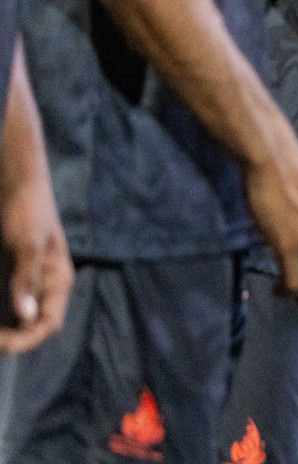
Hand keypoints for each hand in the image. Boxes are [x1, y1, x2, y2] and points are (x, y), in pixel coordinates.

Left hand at [0, 167, 71, 353]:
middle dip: (9, 336)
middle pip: (29, 324)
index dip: (28, 339)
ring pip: (12, 315)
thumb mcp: (26, 246)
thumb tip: (27, 317)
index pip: (49, 323)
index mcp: (57, 280)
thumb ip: (25, 281)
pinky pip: (2, 301)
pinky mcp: (8, 274)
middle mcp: (43, 286)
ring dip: (0, 325)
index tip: (4, 346)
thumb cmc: (27, 212)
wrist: (15, 185)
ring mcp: (24, 281)